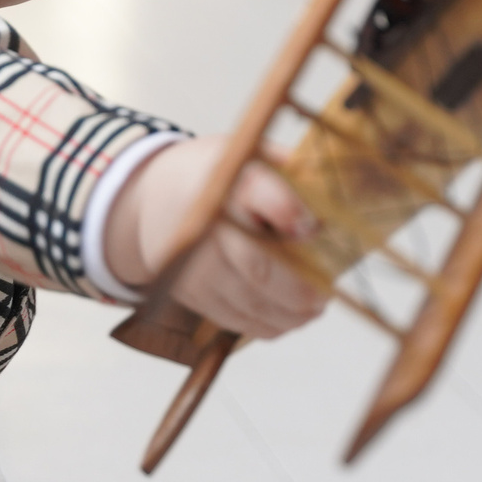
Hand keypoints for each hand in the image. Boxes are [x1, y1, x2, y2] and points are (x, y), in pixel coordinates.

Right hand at [103, 137, 327, 337]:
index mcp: (225, 178)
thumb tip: (331, 213)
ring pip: (250, 302)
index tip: (313, 227)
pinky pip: (236, 320)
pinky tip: (290, 317)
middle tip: (325, 294)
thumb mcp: (250, 156)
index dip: (288, 211)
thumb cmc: (216, 177)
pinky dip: (269, 325)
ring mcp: (194, 264)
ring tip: (314, 308)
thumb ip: (290, 176)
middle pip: (257, 265)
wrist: (150, 200)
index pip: (256, 191)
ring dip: (291, 314)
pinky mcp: (190, 293)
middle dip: (300, 288)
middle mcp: (205, 223)